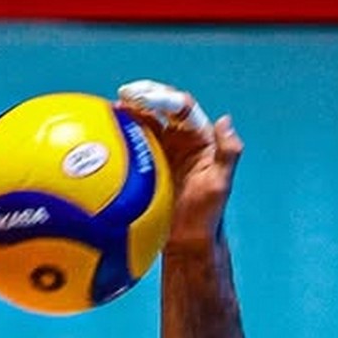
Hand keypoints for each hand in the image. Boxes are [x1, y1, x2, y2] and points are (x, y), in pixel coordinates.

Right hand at [117, 80, 242, 251]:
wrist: (188, 243)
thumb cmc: (207, 217)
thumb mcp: (219, 185)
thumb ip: (227, 153)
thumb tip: (225, 120)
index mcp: (201, 138)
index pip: (181, 107)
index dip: (164, 97)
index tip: (144, 98)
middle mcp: (183, 139)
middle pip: (162, 107)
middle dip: (144, 96)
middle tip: (124, 94)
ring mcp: (166, 151)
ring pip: (147, 122)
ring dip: (131, 111)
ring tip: (114, 107)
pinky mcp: (151, 165)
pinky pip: (137, 143)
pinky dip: (124, 134)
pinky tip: (109, 132)